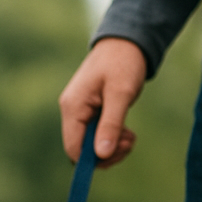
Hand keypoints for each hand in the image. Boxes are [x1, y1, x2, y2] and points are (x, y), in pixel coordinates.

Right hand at [58, 37, 147, 167]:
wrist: (126, 41)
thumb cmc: (124, 63)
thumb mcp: (121, 94)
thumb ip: (111, 125)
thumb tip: (101, 155)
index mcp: (73, 108)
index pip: (73, 148)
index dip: (94, 159)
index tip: (119, 151)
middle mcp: (71, 111)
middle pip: (80, 150)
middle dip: (105, 153)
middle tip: (130, 143)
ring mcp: (79, 112)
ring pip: (89, 145)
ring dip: (111, 147)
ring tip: (131, 137)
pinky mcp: (89, 111)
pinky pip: (95, 135)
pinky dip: (111, 138)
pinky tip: (126, 132)